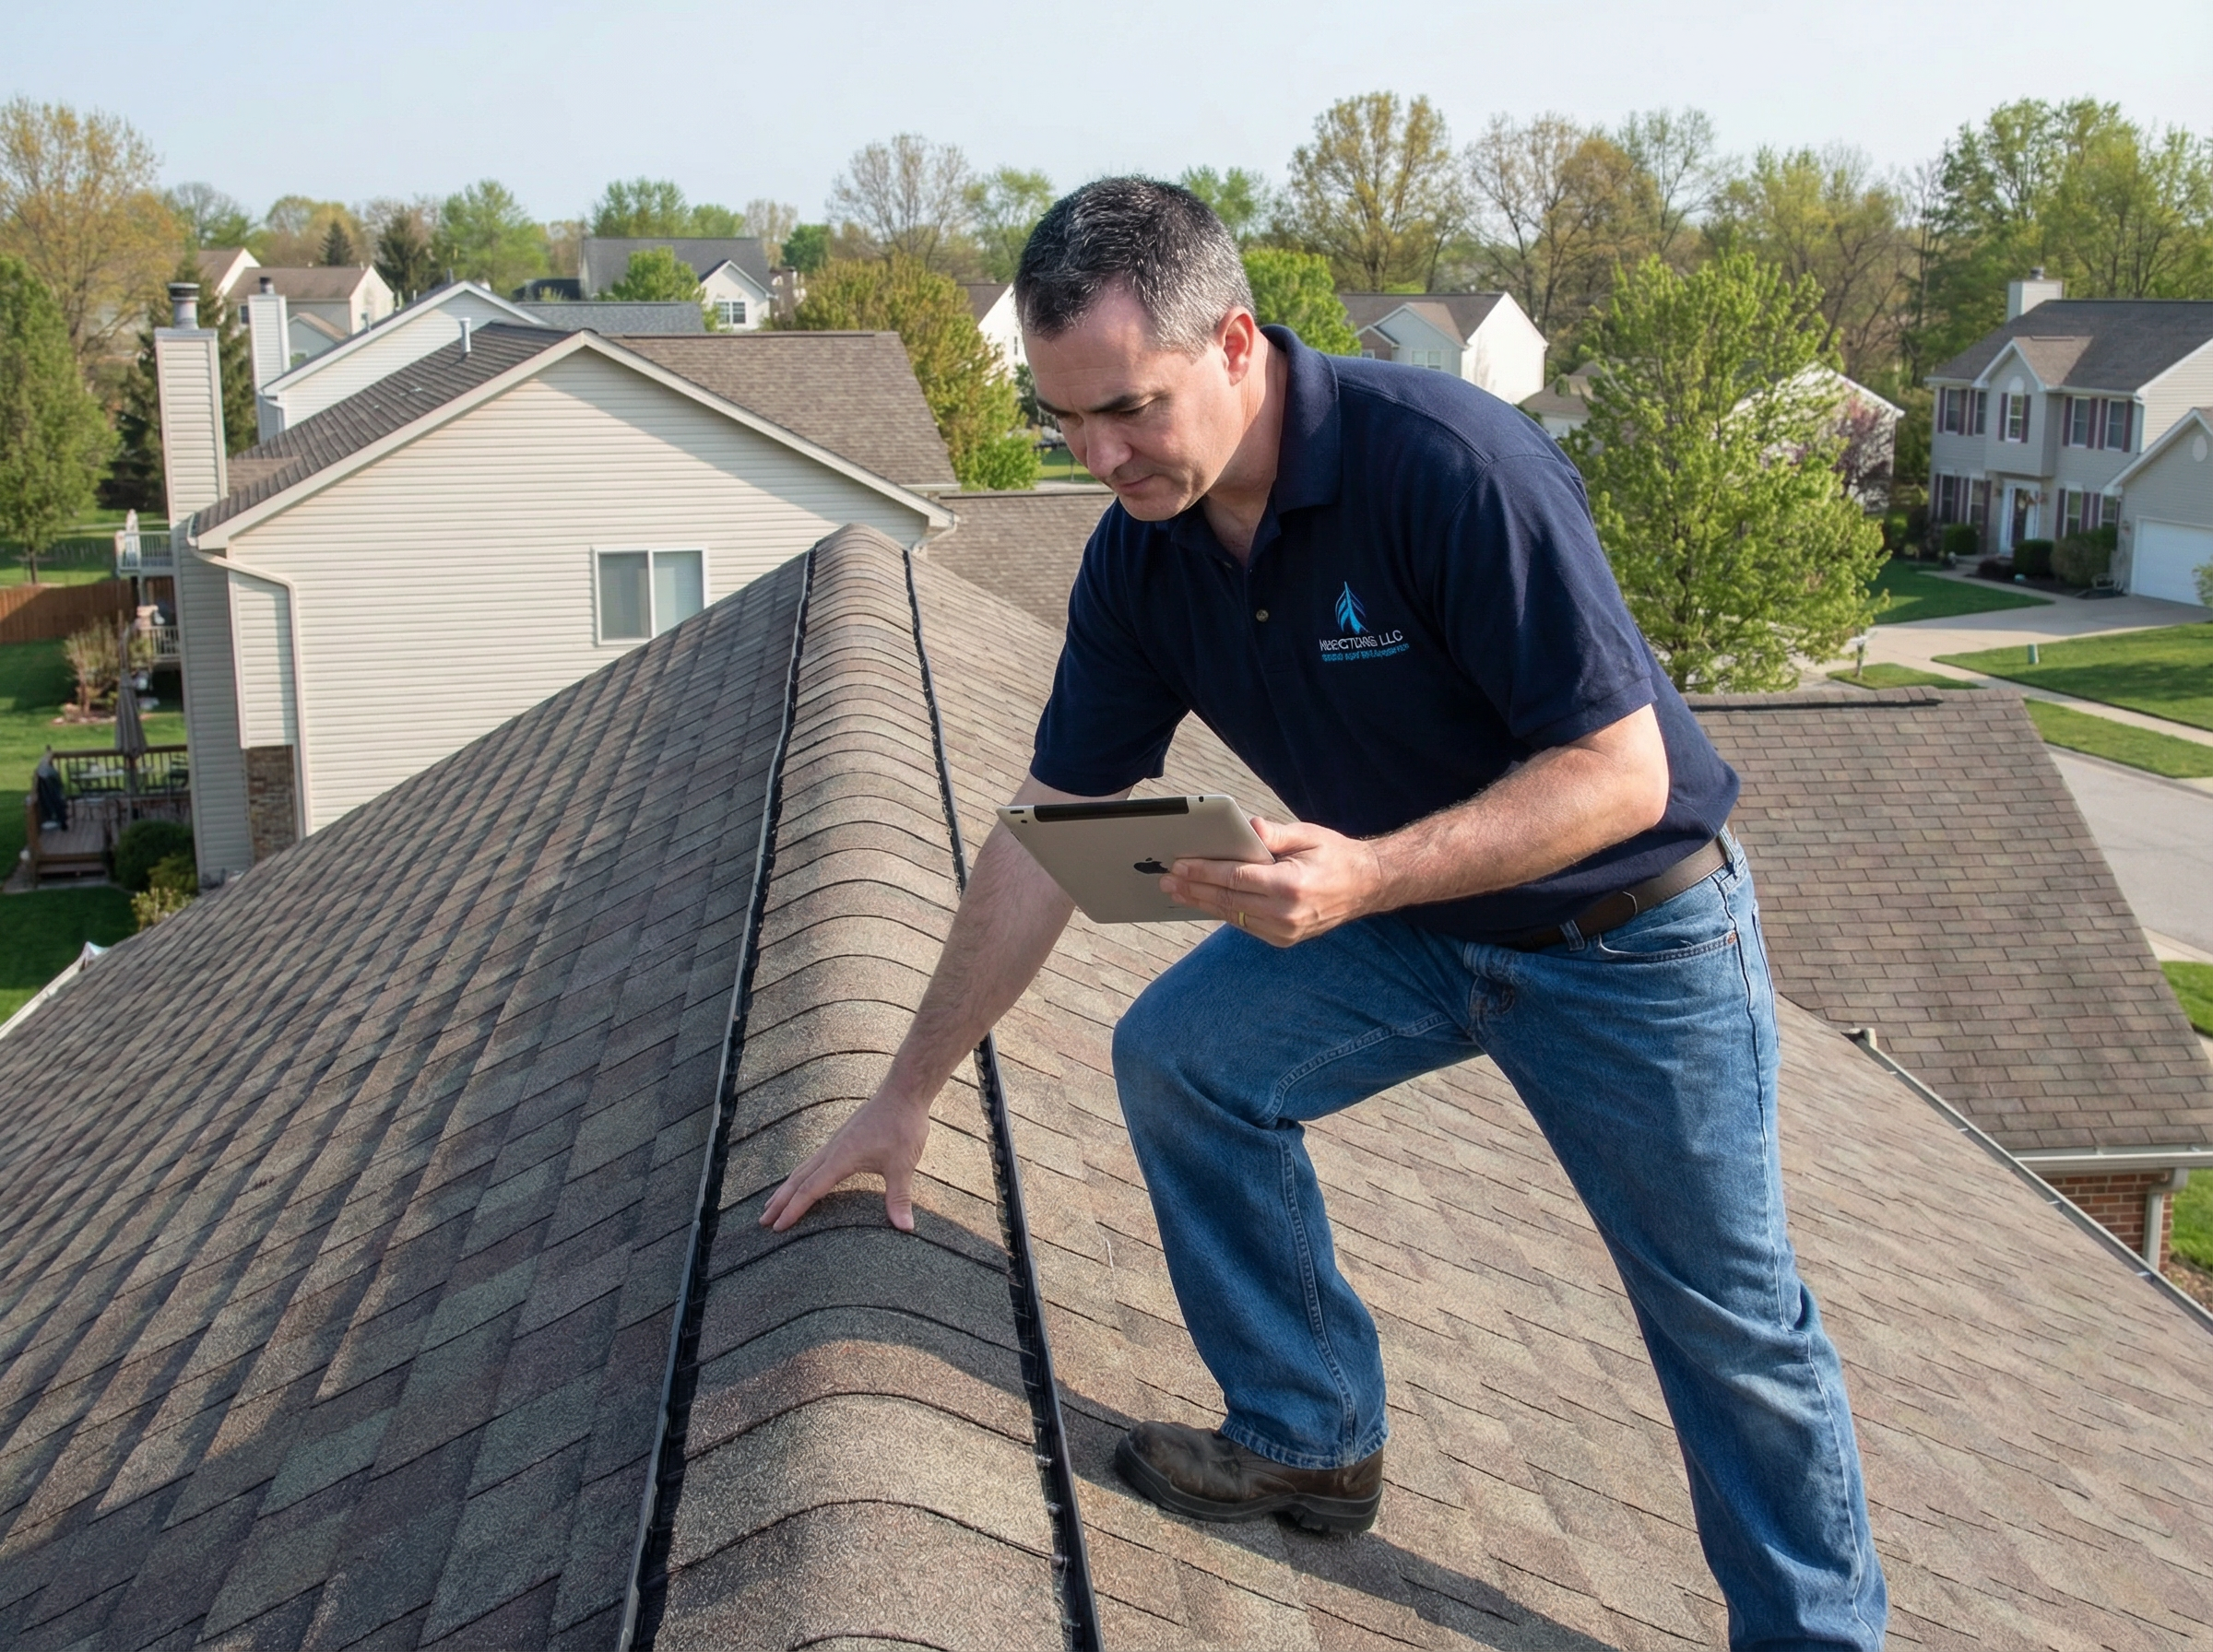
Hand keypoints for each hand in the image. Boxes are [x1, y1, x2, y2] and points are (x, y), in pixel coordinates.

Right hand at [760, 1085, 932, 1232]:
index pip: (809, 1190)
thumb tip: (905, 1228)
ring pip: (803, 1168)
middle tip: (762, 1221)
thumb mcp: (902, 1165)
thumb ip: (899, 1198)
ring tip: (772, 1203)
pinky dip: (801, 1174)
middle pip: (797, 1179)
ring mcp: (835, 1143)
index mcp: (840, 1159)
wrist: (902, 1091)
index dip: (792, 1210)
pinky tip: (803, 1178)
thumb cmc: (901, 1126)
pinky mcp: (842, 1138)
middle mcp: (831, 1150)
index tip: (777, 1228)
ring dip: (786, 1187)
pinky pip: (813, 1160)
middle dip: (779, 1202)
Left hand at [1162, 817, 1386, 946]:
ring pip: (1232, 917)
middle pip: (1228, 900)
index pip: (1235, 878)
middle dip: (1193, 889)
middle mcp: (1286, 914)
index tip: (1179, 865)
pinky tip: (1204, 902)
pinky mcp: (1285, 939)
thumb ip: (1275, 834)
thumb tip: (1247, 827)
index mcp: (1290, 886)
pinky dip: (1223, 913)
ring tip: (1178, 892)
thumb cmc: (1336, 855)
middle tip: (1166, 880)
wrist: (1367, 886)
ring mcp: (1286, 931)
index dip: (1204, 871)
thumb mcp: (1308, 835)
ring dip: (1202, 903)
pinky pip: (1245, 925)